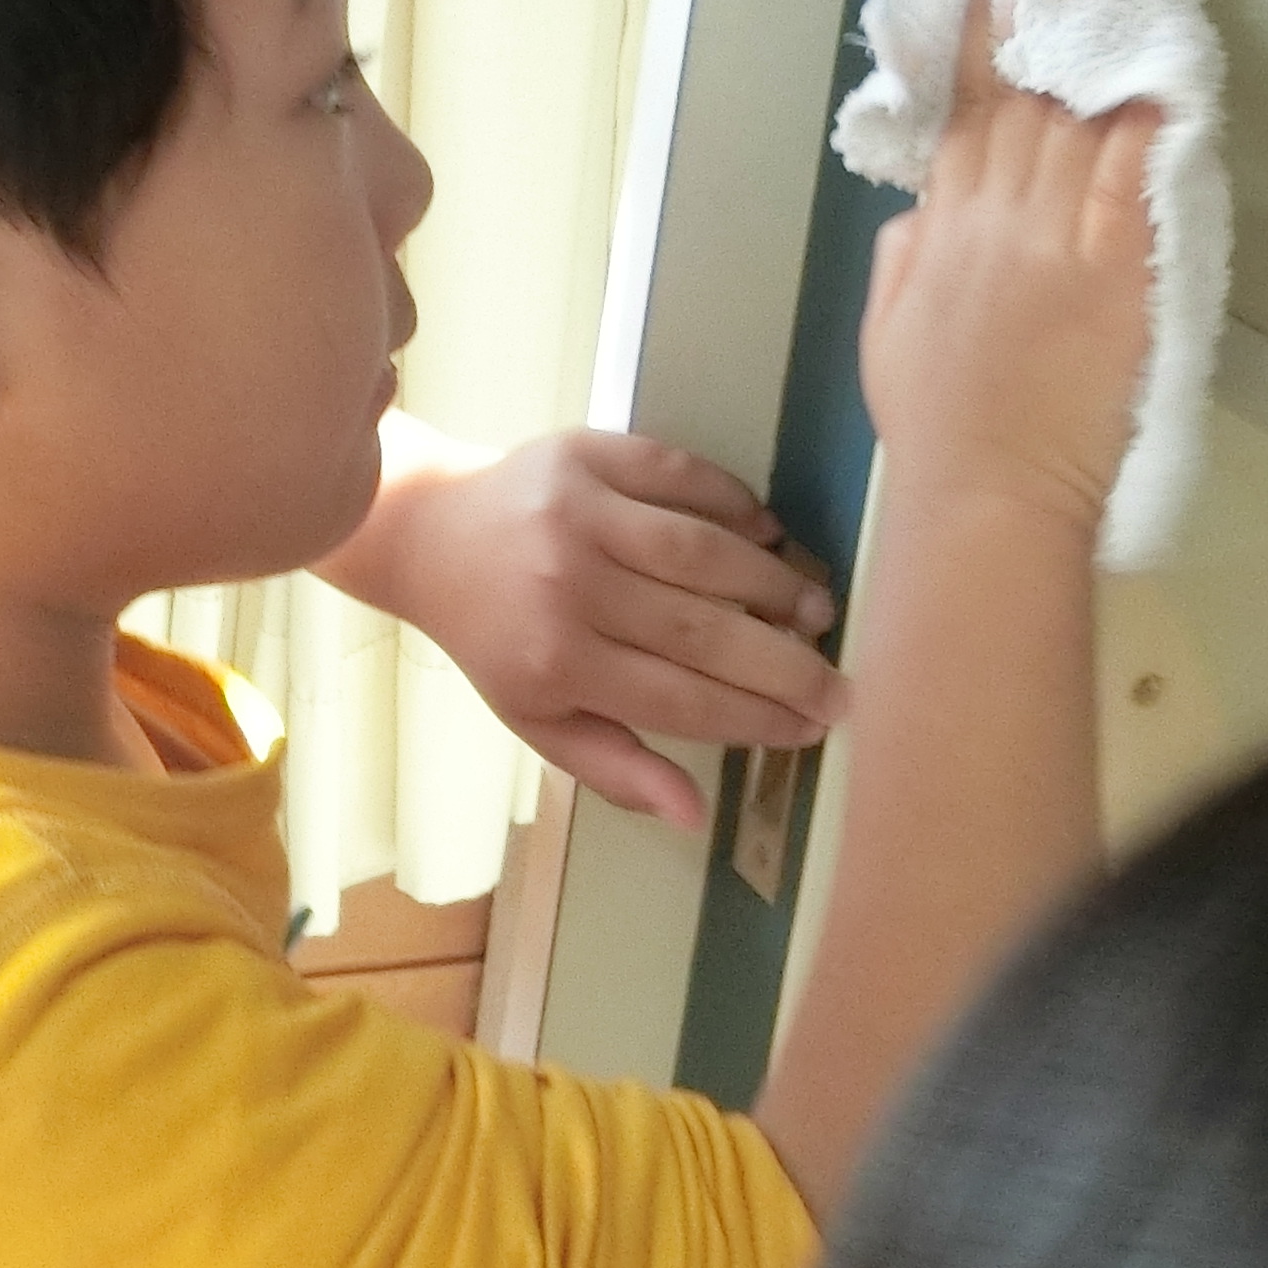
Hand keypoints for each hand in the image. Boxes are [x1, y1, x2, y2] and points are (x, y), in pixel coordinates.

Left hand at [318, 418, 843, 832]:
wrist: (428, 536)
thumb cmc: (496, 640)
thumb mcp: (538, 719)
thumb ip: (614, 767)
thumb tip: (695, 814)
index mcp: (555, 662)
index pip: (681, 699)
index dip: (755, 717)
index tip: (812, 729)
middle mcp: (568, 586)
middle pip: (704, 631)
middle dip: (785, 664)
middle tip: (840, 683)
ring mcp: (579, 512)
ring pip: (704, 553)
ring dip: (773, 584)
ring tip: (817, 610)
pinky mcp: (587, 453)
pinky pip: (681, 476)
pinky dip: (734, 502)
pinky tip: (769, 536)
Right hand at [859, 0, 1157, 537]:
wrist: (985, 497)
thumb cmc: (937, 430)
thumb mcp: (888, 335)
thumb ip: (904, 261)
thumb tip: (925, 213)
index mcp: (940, 232)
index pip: (962, 114)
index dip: (974, 40)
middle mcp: (995, 220)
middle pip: (1027, 104)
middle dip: (1043, 30)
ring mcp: (1056, 241)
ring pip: (1078, 126)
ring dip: (1098, 63)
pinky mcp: (1114, 272)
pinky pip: (1131, 178)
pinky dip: (1144, 127)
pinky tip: (1161, 81)